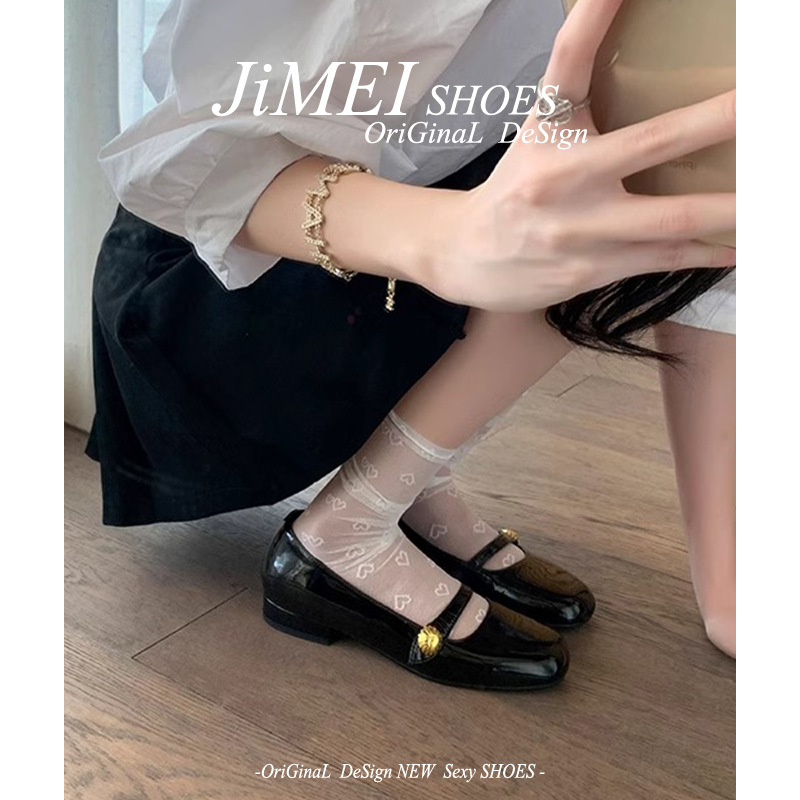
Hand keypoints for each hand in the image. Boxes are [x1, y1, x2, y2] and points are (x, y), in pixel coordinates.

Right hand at [427, 0, 735, 311]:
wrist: (465, 255)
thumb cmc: (515, 188)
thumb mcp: (539, 130)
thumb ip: (575, 87)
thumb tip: (610, 17)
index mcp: (548, 130)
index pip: (572, 60)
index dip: (599, 14)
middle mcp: (560, 176)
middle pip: (651, 142)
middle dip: (716, 122)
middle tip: (766, 112)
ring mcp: (576, 229)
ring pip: (668, 217)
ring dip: (728, 208)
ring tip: (774, 202)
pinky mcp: (586, 270)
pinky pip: (657, 259)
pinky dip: (703, 253)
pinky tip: (739, 248)